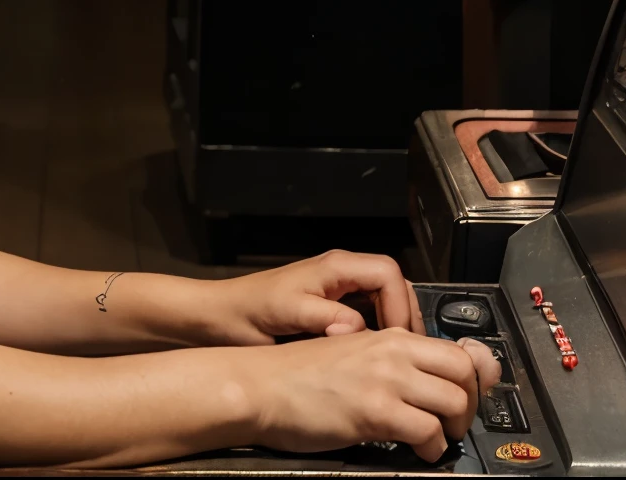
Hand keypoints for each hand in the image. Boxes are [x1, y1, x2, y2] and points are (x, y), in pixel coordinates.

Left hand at [201, 250, 423, 344]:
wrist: (217, 318)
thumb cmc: (246, 312)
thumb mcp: (285, 313)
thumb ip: (322, 318)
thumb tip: (357, 329)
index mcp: (334, 267)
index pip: (388, 274)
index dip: (400, 305)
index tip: (400, 337)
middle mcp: (340, 273)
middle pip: (394, 286)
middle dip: (405, 316)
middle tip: (408, 352)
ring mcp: (337, 289)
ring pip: (385, 300)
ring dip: (395, 326)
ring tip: (397, 358)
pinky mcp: (331, 307)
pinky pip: (369, 313)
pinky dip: (379, 332)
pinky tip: (375, 358)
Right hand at [246, 330, 499, 460]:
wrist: (259, 386)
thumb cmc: (295, 376)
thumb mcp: (350, 355)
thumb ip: (388, 361)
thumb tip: (422, 378)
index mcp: (388, 337)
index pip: (454, 351)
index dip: (471, 379)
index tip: (469, 397)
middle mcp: (392, 352)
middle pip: (463, 372)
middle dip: (469, 403)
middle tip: (454, 422)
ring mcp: (385, 380)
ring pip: (453, 401)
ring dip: (452, 428)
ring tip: (436, 439)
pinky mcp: (374, 410)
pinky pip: (427, 431)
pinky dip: (431, 447)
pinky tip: (418, 451)